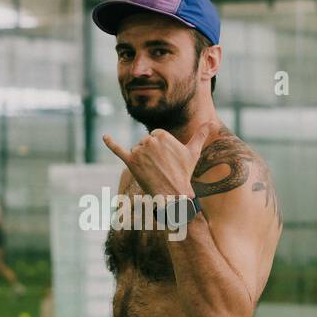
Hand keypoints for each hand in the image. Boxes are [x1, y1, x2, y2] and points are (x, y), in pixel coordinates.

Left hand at [102, 120, 221, 197]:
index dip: (159, 150)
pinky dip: (110, 143)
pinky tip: (104, 136)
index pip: (154, 137)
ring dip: (142, 161)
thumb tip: (213, 122)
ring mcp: (138, 151)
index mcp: (161, 134)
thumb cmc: (184, 173)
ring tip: (153, 171)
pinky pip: (117, 149)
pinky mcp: (130, 162)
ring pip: (136, 151)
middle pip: (144, 144)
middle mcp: (149, 140)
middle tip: (160, 168)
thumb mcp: (193, 151)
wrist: (173, 194)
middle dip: (150, 155)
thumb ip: (201, 134)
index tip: (166, 160)